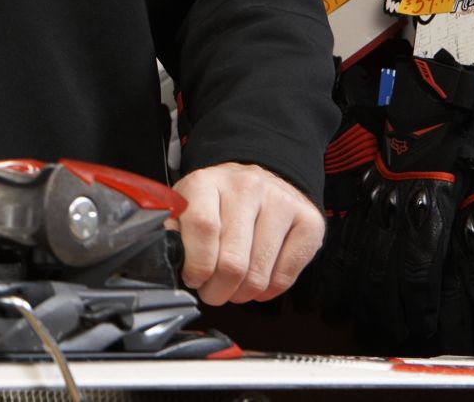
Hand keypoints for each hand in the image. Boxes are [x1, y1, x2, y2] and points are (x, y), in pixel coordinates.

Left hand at [174, 162, 324, 305]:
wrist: (258, 179)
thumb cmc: (217, 201)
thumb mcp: (186, 205)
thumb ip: (174, 231)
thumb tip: (164, 259)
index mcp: (208, 181)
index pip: (203, 229)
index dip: (197, 265)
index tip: (193, 279)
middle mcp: (248, 186)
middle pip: (232, 261)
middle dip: (218, 290)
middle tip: (213, 292)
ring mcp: (282, 202)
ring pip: (259, 274)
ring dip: (242, 294)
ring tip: (233, 288)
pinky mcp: (309, 222)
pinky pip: (286, 276)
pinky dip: (269, 291)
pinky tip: (258, 283)